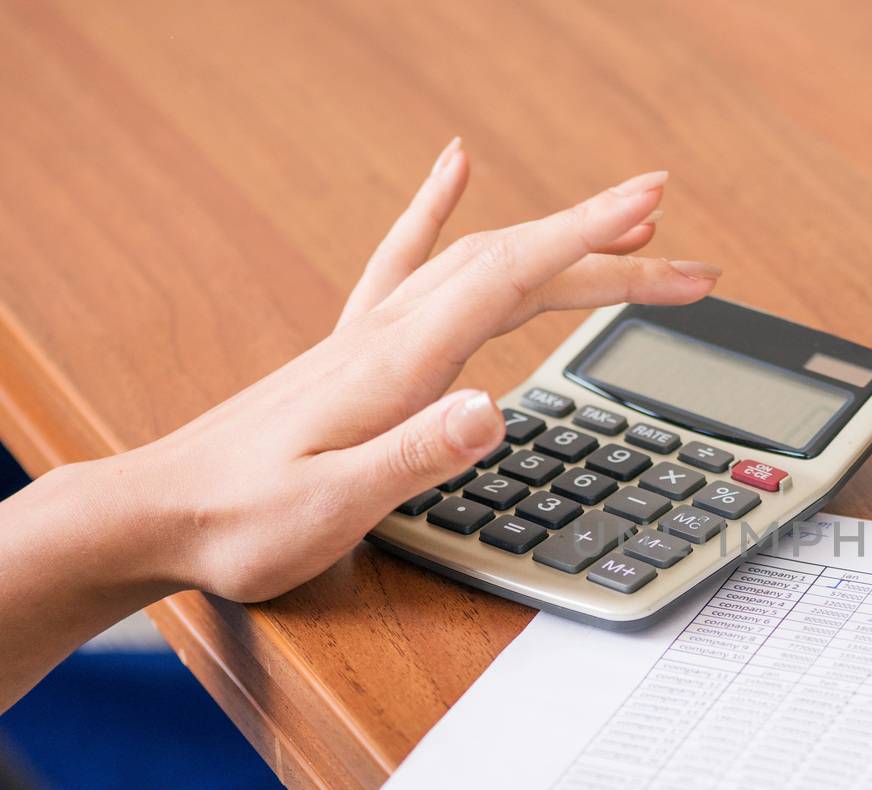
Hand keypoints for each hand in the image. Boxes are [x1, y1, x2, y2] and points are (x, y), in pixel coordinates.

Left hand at [98, 139, 720, 602]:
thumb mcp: (332, 508)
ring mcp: (372, 331)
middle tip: (690, 262)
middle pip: (516, 263)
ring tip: (626, 220)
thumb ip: (413, 457)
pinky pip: (409, 254)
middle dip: (608, 250)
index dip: (594, 251)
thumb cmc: (244, 519)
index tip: (663, 230)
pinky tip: (456, 167)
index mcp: (397, 364)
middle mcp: (389, 331)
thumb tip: (494, 409)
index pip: (513, 282)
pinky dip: (440, 203)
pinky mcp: (356, 344)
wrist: (161, 511)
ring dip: (558, 235)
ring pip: (482, 255)